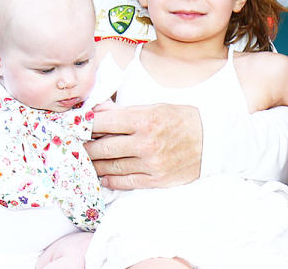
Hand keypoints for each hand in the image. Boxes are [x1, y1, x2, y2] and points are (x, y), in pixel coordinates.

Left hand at [86, 104, 202, 188]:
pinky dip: (109, 178)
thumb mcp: (156, 107)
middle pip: (102, 148)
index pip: (103, 122)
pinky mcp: (156, 179)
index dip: (85, 125)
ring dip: (93, 164)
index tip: (75, 126)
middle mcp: (146, 143)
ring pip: (110, 166)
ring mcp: (150, 164)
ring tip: (85, 160)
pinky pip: (124, 181)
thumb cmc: (184, 120)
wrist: (213, 142)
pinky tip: (102, 175)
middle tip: (74, 146)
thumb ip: (125, 110)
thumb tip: (97, 111)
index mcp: (145, 119)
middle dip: (84, 147)